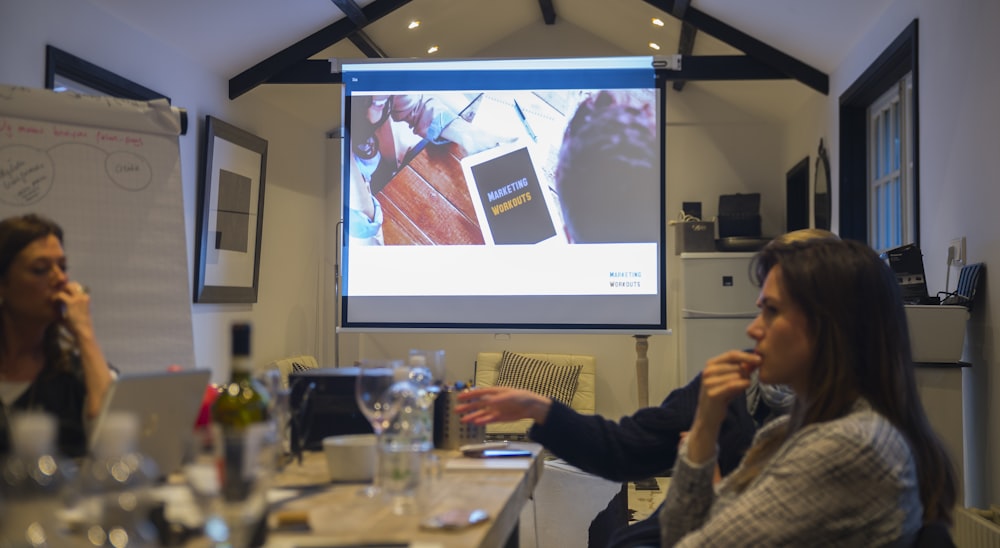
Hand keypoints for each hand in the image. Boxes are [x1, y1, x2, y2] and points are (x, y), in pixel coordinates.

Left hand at [54, 281, 95, 339]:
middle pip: (72, 284)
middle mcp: (83, 296)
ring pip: (67, 286)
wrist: (83, 331)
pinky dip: (55, 297)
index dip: (68, 289)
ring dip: (59, 291)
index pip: (77, 287)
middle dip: (63, 287)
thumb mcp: (74, 314)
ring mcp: (78, 298)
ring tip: (54, 298)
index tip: (61, 295)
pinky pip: (60, 294)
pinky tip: (53, 301)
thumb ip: (68, 307)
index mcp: (86, 299)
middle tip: (56, 295)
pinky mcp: (71, 302)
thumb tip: (57, 306)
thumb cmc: (78, 326)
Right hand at [454, 386, 551, 425]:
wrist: (530, 407)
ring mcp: (495, 409)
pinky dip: (481, 421)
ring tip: (463, 420)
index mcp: (494, 392)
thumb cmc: (521, 397)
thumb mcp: (510, 396)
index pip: (479, 393)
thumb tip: (487, 401)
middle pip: (477, 404)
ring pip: (481, 413)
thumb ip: (498, 399)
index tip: (459, 397)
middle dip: (467, 407)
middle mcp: (492, 401)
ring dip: (472, 416)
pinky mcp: (498, 417)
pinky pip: (488, 419)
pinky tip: (475, 423)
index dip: (469, 395)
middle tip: (456, 410)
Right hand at [685, 350, 759, 465]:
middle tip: (749, 379)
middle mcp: (707, 371)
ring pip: (736, 375)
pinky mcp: (713, 393)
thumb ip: (739, 369)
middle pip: (736, 365)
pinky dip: (743, 385)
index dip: (747, 356)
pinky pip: (733, 385)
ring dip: (745, 380)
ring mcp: (709, 382)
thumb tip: (755, 361)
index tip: (760, 359)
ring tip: (743, 386)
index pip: (731, 354)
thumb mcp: (729, 379)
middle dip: (747, 371)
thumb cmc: (720, 396)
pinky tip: (746, 386)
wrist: (708, 416)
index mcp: (710, 364)